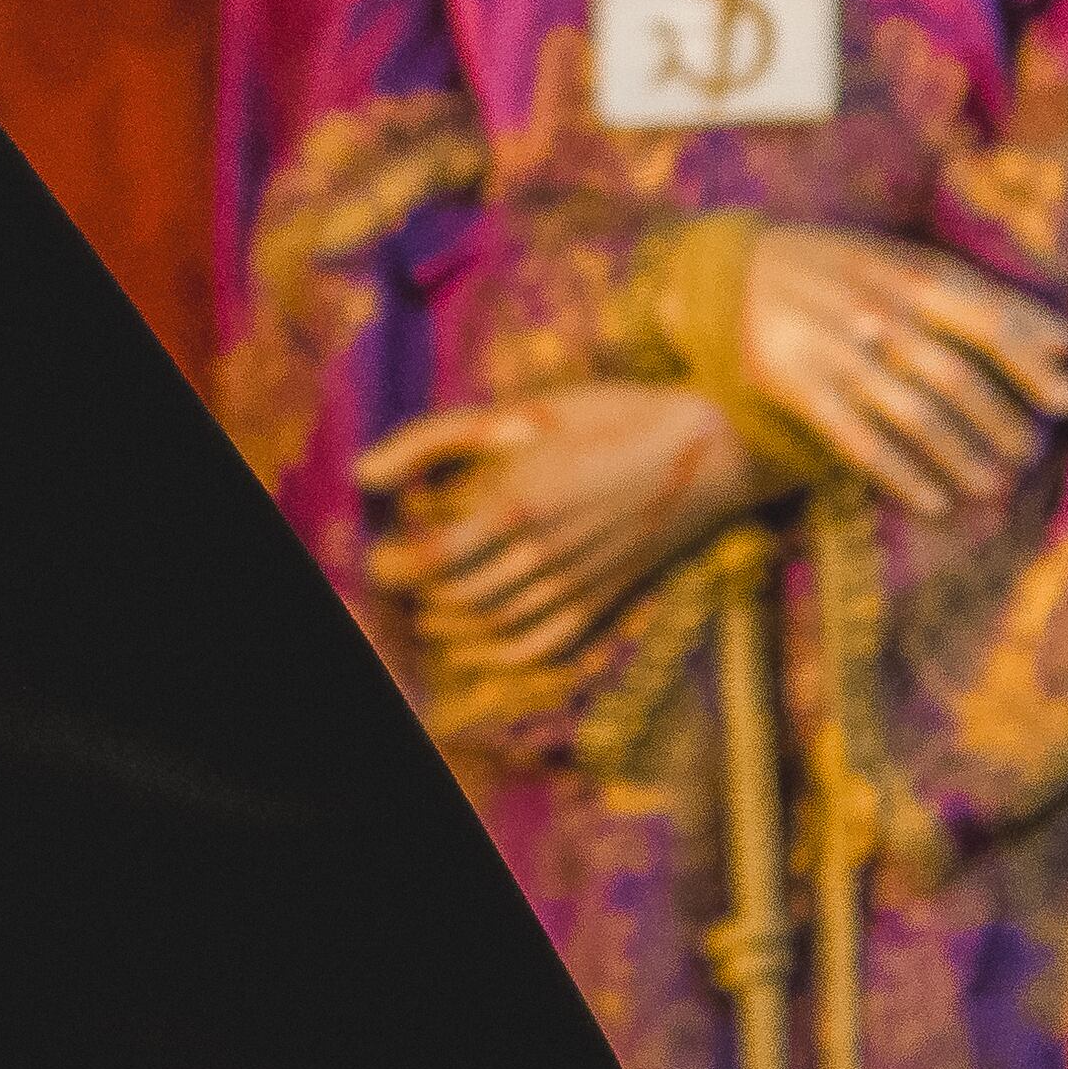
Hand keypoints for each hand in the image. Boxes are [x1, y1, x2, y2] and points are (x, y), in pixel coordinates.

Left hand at [352, 381, 764, 671]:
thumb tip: (362, 471)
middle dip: (414, 594)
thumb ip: (433, 440)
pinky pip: (541, 646)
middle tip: (393, 579)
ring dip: (448, 624)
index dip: (392, 567)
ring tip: (423, 607)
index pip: (431, 561)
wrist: (704, 450)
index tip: (375, 558)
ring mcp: (576, 586)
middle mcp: (544, 557)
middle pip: (456, 597)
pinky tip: (474, 644)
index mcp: (519, 507)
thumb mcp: (519, 413)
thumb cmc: (609, 418)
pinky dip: (499, 655)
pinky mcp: (603, 601)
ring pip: (493, 626)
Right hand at [741, 222, 1067, 518]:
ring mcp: (834, 353)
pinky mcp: (797, 388)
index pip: (985, 320)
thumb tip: (1066, 342)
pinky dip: (900, 477)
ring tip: (996, 488)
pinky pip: (857, 441)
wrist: (735, 271)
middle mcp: (874, 313)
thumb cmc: (845, 269)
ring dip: (960, 457)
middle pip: (953, 376)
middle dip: (1001, 421)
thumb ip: (982, 296)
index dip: (1031, 361)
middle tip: (1031, 455)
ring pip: (911, 415)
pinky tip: (935, 504)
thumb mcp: (905, 261)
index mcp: (907, 275)